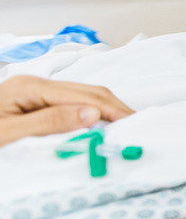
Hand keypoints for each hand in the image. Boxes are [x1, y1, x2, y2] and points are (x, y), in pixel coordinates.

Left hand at [0, 75, 133, 146]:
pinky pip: (71, 104)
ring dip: (105, 110)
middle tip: (139, 127)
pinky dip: (91, 113)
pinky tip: (101, 124)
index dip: (112, 110)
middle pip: (87, 91)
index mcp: (31, 88)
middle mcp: (36, 84)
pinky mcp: (33, 102)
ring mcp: (35, 91)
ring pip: (82, 96)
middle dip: (115, 107)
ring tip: (125, 127)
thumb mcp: (9, 135)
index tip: (134, 126)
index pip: (84, 96)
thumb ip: (50, 122)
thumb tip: (93, 114)